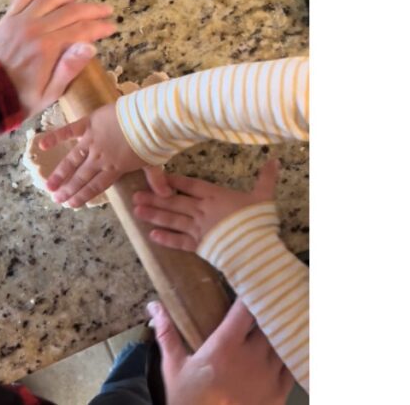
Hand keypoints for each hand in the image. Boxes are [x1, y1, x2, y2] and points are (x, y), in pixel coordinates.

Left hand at [0, 0, 116, 117]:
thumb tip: (90, 47)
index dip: (99, 27)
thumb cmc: (22, 96)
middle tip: (107, 9)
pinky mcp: (10, 17)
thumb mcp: (50, 93)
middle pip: (70, 11)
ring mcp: (21, 20)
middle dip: (92, 9)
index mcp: (47, 49)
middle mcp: (35, 29)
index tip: (111, 27)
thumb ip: (69, 69)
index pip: (81, 30)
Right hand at [39, 103, 170, 206]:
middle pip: (81, 177)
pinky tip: (41, 144)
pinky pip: (69, 131)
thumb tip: (167, 195)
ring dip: (60, 173)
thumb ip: (156, 179)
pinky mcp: (88, 124)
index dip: (82, 196)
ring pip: (72, 160)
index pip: (95, 186)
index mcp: (114, 169)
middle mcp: (100, 158)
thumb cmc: (153, 139)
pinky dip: (55, 137)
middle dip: (68, 189)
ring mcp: (92, 141)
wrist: (148, 117)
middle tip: (56, 198)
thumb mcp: (154, 162)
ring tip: (48, 184)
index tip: (71, 204)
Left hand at [134, 160, 279, 251]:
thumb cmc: (258, 221)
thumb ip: (266, 179)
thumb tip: (275, 160)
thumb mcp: (264, 197)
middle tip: (134, 195)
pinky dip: (165, 239)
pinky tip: (151, 235)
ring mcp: (198, 229)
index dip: (175, 180)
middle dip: (154, 198)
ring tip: (136, 211)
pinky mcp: (199, 246)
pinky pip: (179, 242)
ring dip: (154, 215)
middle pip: (174, 202)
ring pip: (172, 220)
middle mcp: (202, 210)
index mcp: (215, 196)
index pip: (191, 185)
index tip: (160, 176)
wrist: (255, 249)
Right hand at [149, 299, 294, 404]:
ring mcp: (268, 376)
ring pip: (281, 341)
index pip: (246, 309)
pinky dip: (287, 355)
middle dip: (264, 313)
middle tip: (260, 304)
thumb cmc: (188, 401)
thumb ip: (168, 333)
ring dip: (276, 333)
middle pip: (268, 322)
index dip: (249, 296)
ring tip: (273, 325)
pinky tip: (282, 350)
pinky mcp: (279, 393)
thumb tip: (154, 307)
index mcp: (225, 346)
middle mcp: (252, 357)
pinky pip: (291, 365)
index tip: (249, 286)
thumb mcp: (174, 367)